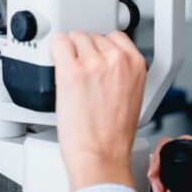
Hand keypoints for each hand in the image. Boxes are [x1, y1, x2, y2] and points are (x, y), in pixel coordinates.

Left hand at [51, 31, 146, 191]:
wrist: (100, 155)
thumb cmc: (113, 136)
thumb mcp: (131, 96)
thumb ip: (121, 72)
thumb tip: (102, 60)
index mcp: (136, 64)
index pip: (115, 36)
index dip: (101, 49)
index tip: (95, 58)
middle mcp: (117, 60)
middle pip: (93, 36)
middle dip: (85, 52)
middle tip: (82, 76)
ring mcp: (93, 63)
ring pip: (75, 37)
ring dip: (70, 52)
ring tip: (72, 77)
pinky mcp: (71, 71)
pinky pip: (59, 42)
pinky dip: (55, 49)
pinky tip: (55, 62)